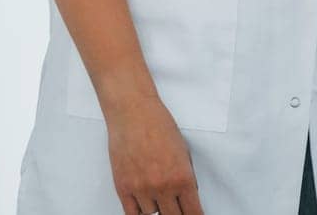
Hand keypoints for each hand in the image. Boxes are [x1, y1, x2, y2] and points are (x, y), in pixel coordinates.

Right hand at [104, 92, 203, 214]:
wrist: (133, 112)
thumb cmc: (159, 125)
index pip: (193, 212)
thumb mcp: (183, 151)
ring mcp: (142, 189)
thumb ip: (186, 176)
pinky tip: (144, 208)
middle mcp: (163, 187)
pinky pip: (132, 214)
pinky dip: (140, 212)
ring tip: (159, 202)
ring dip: (157, 210)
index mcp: (182, 177)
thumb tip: (188, 196)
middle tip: (177, 210)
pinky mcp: (123, 188)